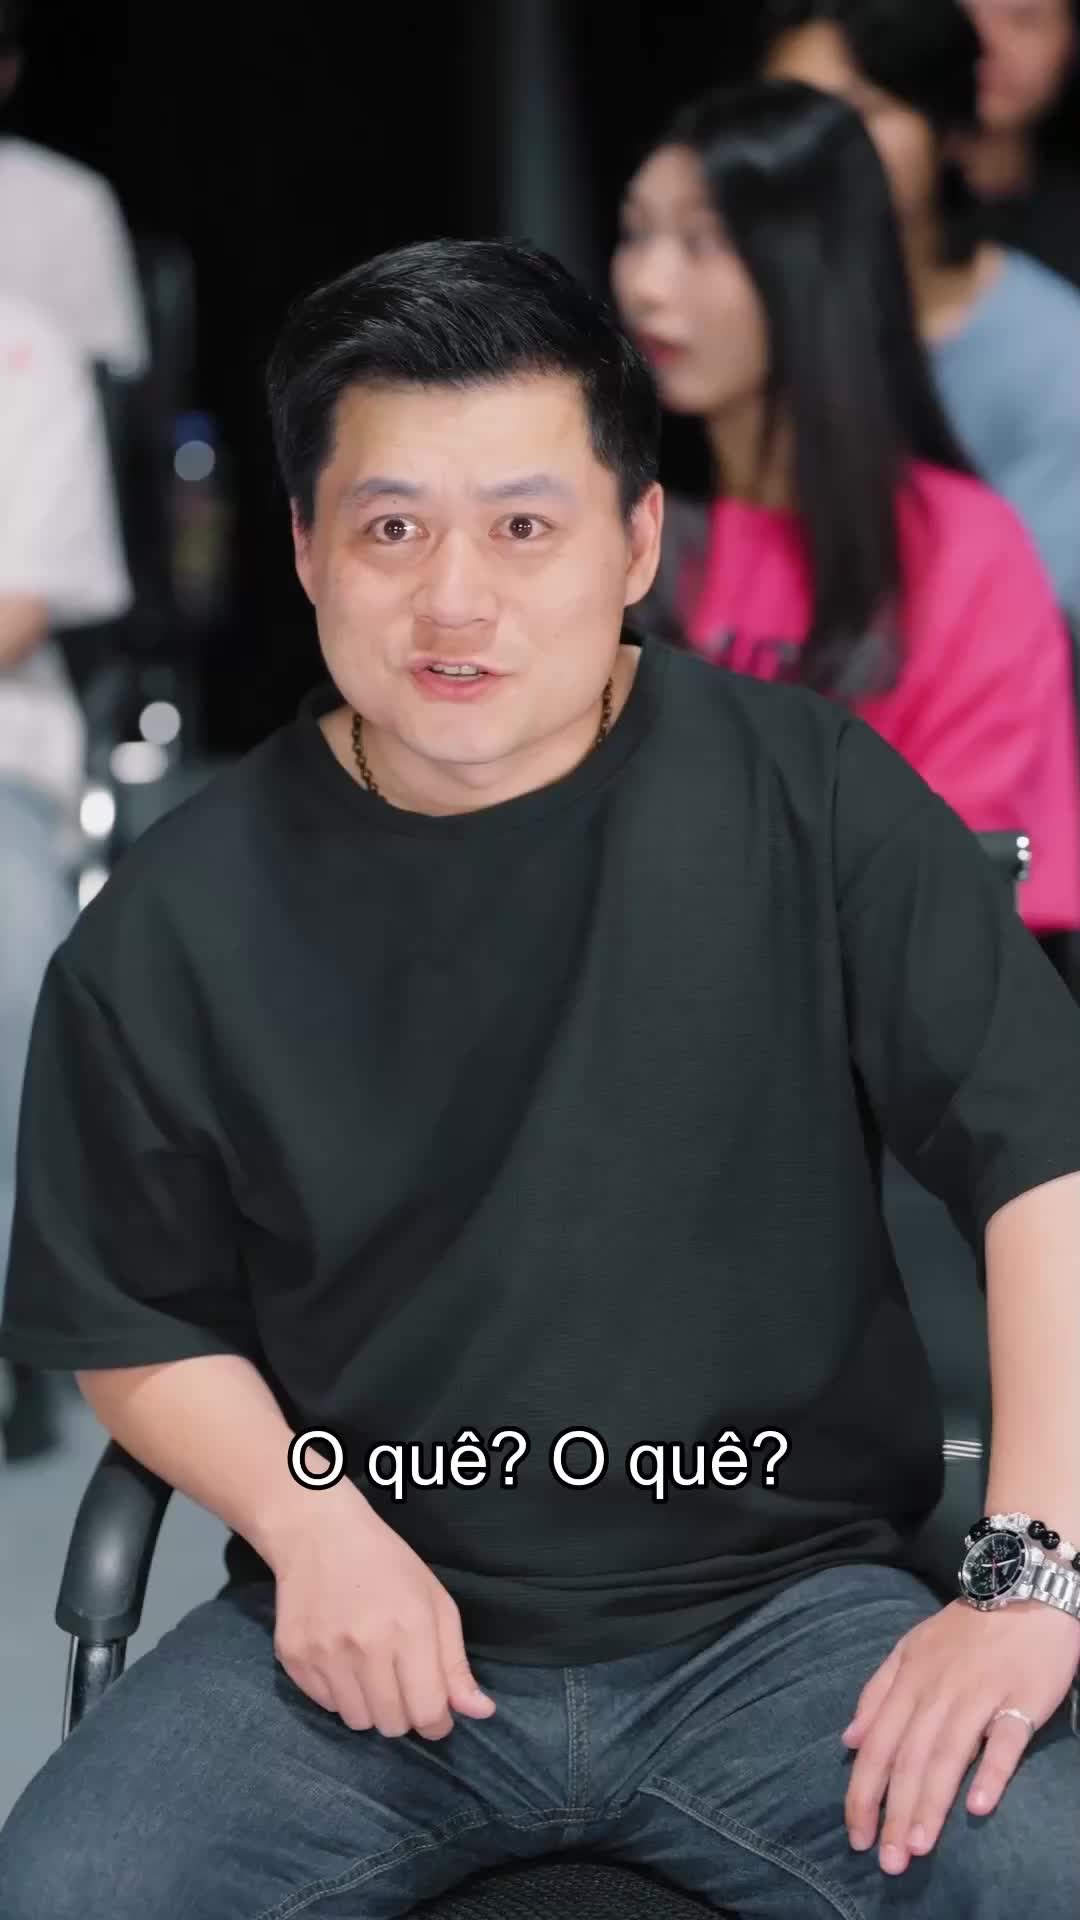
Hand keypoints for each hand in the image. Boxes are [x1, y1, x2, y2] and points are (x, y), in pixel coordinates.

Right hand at [267, 1482, 495, 1739]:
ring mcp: (325, 1654)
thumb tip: (482, 1712)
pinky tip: (342, 1659)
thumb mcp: (435, 1602)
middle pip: (393, 1724)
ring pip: (357, 1721)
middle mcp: (365, 1645)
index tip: (436, 1712)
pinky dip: (339, 1694)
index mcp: (410, 1628)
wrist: (318, 1534)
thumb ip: (456, 1663)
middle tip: (402, 1684)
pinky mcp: (293, 1658)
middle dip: (405, 1713)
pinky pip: (325, 1705)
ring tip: (371, 1670)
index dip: (438, 1722)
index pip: (428, 1711)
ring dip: (371, 1707)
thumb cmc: (387, 1564)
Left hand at [841, 1597, 1079, 1875]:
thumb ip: (876, 1692)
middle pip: (908, 1757)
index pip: (876, 1744)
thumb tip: (848, 1739)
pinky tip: (978, 1806)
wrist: (1024, 1588)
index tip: (856, 1836)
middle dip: (893, 1812)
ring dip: (930, 1802)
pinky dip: (990, 1772)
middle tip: (887, 1862)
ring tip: (917, 1847)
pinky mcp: (1022, 1700)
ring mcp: (980, 1695)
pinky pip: (1004, 1739)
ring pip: (947, 1754)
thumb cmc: (967, 1628)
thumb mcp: (910, 1648)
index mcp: (908, 1680)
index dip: (863, 1792)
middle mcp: (937, 1691)